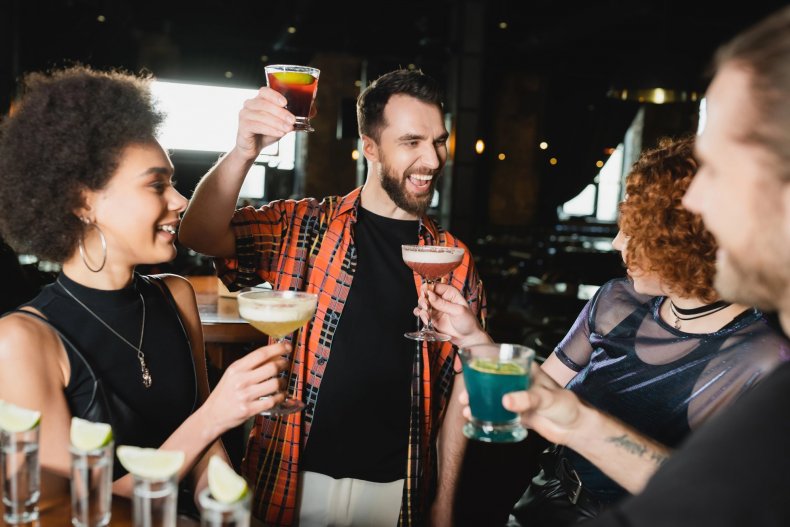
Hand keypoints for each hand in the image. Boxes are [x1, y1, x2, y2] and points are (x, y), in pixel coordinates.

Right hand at [202, 342, 287, 432]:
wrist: (212, 415)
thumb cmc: (225, 392)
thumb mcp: (233, 374)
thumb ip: (252, 364)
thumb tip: (275, 354)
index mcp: (236, 368)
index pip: (261, 354)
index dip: (278, 348)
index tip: (288, 347)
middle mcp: (241, 380)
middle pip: (272, 367)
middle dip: (284, 364)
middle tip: (286, 365)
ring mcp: (245, 395)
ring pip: (275, 384)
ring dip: (284, 382)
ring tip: (282, 382)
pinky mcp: (249, 410)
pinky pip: (273, 401)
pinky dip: (281, 397)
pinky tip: (280, 395)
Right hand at [235, 87, 296, 159]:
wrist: (253, 148)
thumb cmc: (268, 132)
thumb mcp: (283, 123)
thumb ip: (295, 116)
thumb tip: (313, 111)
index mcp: (259, 99)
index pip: (265, 91)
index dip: (275, 96)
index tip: (285, 103)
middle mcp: (250, 104)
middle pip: (264, 104)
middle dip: (280, 112)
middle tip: (292, 120)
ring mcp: (244, 115)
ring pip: (261, 115)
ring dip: (277, 122)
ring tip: (288, 129)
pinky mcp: (243, 127)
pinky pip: (256, 126)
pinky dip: (270, 129)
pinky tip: (280, 134)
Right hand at [413, 283, 489, 347]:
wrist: (467, 337)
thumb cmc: (468, 322)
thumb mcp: (457, 311)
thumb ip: (443, 304)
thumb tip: (430, 295)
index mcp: (449, 293)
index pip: (435, 286)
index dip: (427, 288)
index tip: (425, 294)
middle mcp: (441, 299)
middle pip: (426, 294)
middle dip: (423, 300)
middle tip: (426, 307)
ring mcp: (436, 308)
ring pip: (422, 303)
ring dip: (422, 309)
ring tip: (427, 316)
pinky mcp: (432, 317)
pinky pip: (422, 313)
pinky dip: (421, 315)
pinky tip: (426, 320)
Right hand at [459, 366, 585, 445]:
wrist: (576, 428)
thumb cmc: (566, 405)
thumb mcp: (546, 398)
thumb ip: (526, 399)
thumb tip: (506, 401)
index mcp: (527, 370)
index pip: (502, 361)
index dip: (485, 364)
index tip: (470, 370)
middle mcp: (520, 382)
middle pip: (494, 380)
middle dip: (477, 387)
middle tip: (465, 395)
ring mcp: (519, 398)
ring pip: (494, 397)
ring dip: (480, 402)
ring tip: (467, 409)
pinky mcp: (519, 414)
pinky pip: (500, 413)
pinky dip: (488, 415)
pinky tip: (477, 418)